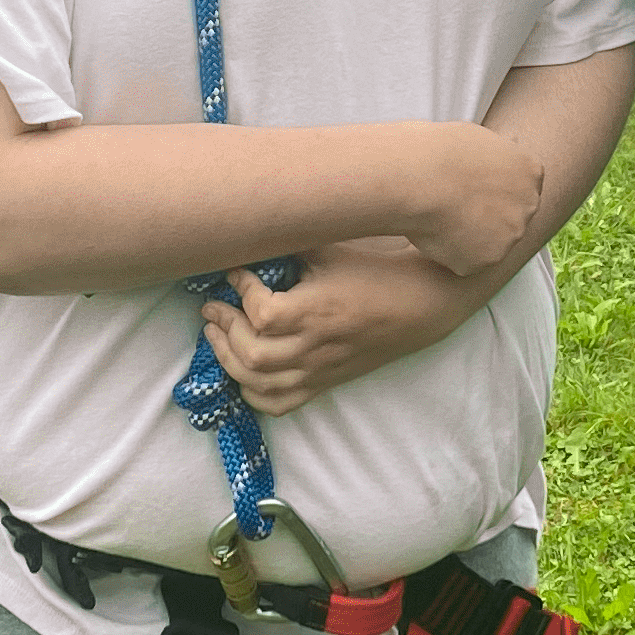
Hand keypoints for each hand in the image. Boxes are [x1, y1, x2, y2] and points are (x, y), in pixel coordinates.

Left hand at [199, 244, 475, 414]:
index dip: (241, 290)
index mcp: (318, 311)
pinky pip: (279, 404)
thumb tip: (251, 231)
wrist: (420, 304)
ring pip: (258, 382)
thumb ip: (290, 245)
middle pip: (252, 354)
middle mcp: (315, 347)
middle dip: (224, 329)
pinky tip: (243, 370)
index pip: (262, 312)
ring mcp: (319, 370)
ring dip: (228, 359)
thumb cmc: (376, 271)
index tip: (236, 272)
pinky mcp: (324, 383)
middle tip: (214, 307)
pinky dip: (252, 392)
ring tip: (217, 335)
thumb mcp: (332, 250)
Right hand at [401, 122, 544, 278]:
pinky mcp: (487, 260)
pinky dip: (451, 252)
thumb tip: (489, 170)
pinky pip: (468, 260)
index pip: (520, 187)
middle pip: (510, 218)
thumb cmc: (440, 151)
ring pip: (489, 242)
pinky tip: (434, 232)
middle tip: (454, 206)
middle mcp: (529, 206)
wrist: (420, 179)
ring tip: (439, 217)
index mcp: (531, 172)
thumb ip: (494, 162)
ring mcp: (510, 236)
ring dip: (468, 236)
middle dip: (487, 216)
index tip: (470, 187)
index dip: (492, 190)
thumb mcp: (480, 141)